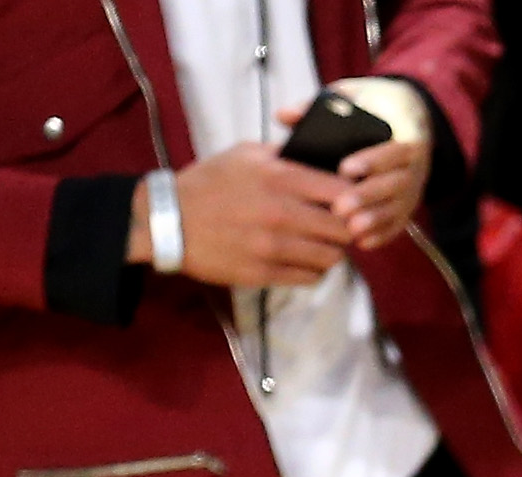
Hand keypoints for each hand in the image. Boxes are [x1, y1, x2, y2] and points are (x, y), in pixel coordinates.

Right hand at [130, 143, 351, 286]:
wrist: (167, 219)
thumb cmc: (208, 182)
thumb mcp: (245, 154)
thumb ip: (286, 156)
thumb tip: (324, 156)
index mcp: (280, 178)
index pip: (344, 193)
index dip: (354, 199)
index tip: (348, 203)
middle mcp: (282, 213)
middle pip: (345, 229)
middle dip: (346, 228)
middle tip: (337, 228)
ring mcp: (274, 246)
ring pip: (333, 257)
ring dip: (331, 251)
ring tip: (319, 244)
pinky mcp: (264, 273)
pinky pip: (311, 277)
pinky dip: (313, 270)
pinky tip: (303, 260)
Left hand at [327, 87, 432, 248]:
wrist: (408, 117)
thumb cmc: (372, 107)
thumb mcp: (353, 96)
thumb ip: (321, 104)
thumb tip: (284, 116)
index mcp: (406, 133)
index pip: (394, 150)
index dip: (372, 161)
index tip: (345, 169)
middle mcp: (415, 165)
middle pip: (396, 184)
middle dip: (368, 197)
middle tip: (339, 208)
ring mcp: (413, 188)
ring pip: (398, 207)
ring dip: (376, 220)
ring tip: (350, 229)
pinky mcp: (407, 205)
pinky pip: (399, 223)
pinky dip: (382, 234)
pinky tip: (362, 242)